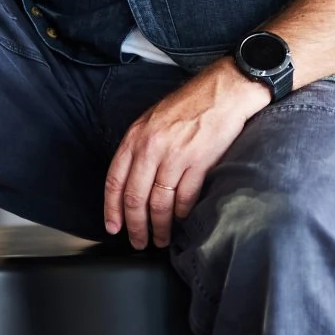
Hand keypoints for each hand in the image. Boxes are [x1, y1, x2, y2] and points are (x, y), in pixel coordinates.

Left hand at [104, 62, 270, 248]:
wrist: (223, 92)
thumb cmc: (190, 104)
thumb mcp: (152, 120)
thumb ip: (139, 147)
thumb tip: (133, 179)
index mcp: (135, 138)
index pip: (115, 181)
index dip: (112, 209)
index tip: (113, 227)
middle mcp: (151, 148)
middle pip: (135, 198)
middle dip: (135, 226)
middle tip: (138, 242)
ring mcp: (175, 157)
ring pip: (159, 204)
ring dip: (159, 227)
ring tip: (160, 240)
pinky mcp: (199, 163)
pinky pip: (185, 198)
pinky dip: (181, 214)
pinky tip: (180, 221)